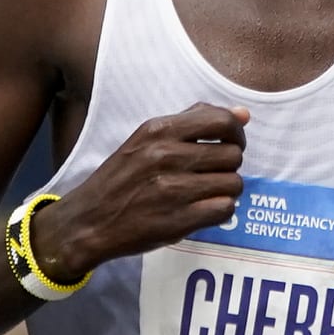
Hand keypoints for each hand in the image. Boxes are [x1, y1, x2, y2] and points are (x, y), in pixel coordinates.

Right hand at [29, 103, 247, 281]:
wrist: (89, 220)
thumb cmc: (122, 178)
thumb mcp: (147, 138)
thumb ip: (194, 122)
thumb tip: (244, 113)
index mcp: (158, 130)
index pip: (222, 121)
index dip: (235, 133)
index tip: (229, 144)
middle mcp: (166, 156)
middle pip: (233, 154)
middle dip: (229, 165)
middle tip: (211, 174)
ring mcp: (173, 189)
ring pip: (234, 183)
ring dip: (226, 190)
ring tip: (206, 193)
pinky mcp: (178, 220)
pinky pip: (225, 209)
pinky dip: (220, 211)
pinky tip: (203, 209)